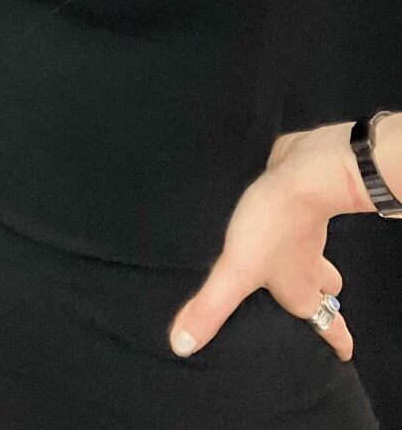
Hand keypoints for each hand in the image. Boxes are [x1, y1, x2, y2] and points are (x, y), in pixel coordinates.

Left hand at [169, 125, 367, 361]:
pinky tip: (263, 222)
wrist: (301, 173)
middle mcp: (310, 266)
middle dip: (319, 303)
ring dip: (305, 265)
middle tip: (310, 310)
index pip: (330, 326)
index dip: (339, 342)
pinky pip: (298, 224)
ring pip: (313, 258)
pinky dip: (290, 230)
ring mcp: (307, 234)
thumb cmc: (274, 226)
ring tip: (280, 268)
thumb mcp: (236, 272)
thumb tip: (183, 346)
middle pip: (324, 292)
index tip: (345, 355)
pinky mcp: (295, 205)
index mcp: (302, 291)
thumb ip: (210, 307)